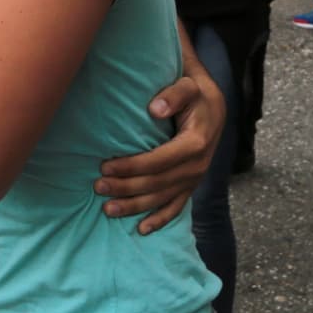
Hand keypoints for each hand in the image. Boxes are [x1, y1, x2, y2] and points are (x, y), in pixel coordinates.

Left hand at [94, 72, 224, 234]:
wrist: (214, 104)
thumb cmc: (195, 90)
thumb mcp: (190, 83)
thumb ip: (175, 93)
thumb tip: (155, 109)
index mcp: (195, 143)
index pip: (158, 160)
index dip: (132, 166)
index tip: (105, 166)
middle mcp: (198, 165)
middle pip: (157, 183)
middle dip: (126, 188)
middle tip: (98, 187)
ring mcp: (195, 178)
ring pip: (163, 199)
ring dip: (135, 206)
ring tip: (108, 210)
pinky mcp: (192, 184)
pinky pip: (177, 207)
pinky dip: (160, 219)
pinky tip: (141, 230)